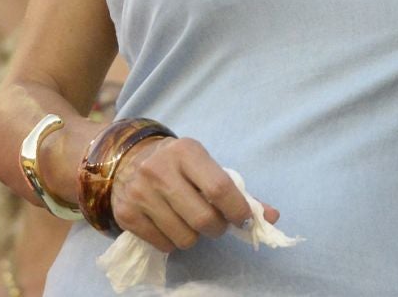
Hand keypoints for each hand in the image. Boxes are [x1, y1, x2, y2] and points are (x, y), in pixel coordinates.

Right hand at [109, 135, 280, 251]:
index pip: (219, 188)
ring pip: (184, 238)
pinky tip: (172, 224)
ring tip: (191, 221)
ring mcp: (140, 193)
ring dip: (196, 236)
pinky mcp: (126, 214)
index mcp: (187, 151)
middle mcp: (159, 170)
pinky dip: (174, 242)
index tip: (243, 219)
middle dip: (218, 228)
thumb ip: (239, 191)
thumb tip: (271, 217)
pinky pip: (164, 245)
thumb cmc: (179, 164)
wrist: (128, 158)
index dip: (238, 210)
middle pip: (203, 218)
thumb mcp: (207, 166)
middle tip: (218, 223)